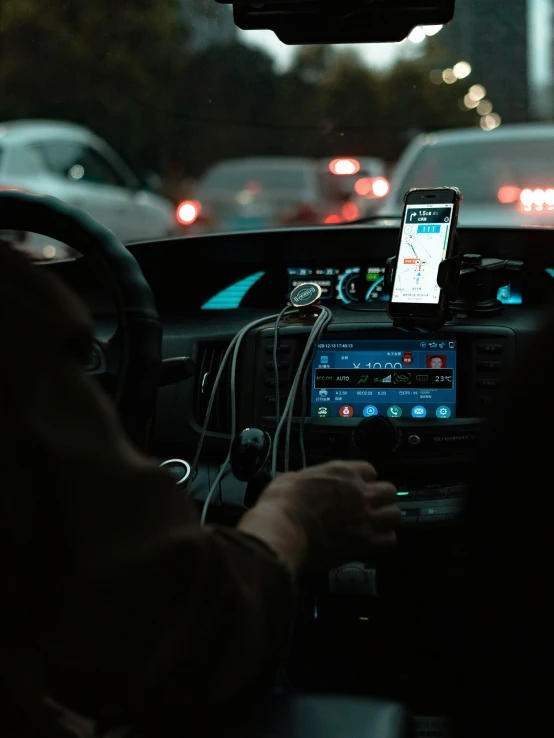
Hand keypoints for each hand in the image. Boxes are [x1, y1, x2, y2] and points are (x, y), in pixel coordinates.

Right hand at [252, 461, 399, 570]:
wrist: (282, 529)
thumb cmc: (282, 502)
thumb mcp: (293, 478)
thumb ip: (310, 479)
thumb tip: (307, 485)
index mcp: (343, 472)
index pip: (370, 470)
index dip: (364, 480)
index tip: (358, 487)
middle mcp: (359, 492)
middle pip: (390, 491)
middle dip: (382, 498)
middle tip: (371, 506)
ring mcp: (365, 517)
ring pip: (395, 514)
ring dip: (386, 518)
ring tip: (375, 524)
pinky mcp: (364, 542)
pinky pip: (390, 540)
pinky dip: (383, 541)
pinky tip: (372, 542)